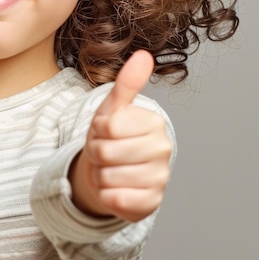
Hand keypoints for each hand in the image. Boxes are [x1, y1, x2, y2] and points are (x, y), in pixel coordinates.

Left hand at [69, 50, 171, 221]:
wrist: (111, 171)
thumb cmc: (111, 136)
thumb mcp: (113, 108)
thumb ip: (127, 83)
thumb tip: (143, 54)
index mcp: (154, 123)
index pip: (108, 126)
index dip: (97, 129)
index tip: (105, 131)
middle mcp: (162, 150)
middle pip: (106, 152)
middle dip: (96, 152)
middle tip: (104, 151)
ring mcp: (159, 179)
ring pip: (108, 177)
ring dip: (100, 174)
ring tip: (109, 168)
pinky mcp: (151, 204)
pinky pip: (114, 200)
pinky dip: (106, 195)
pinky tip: (115, 188)